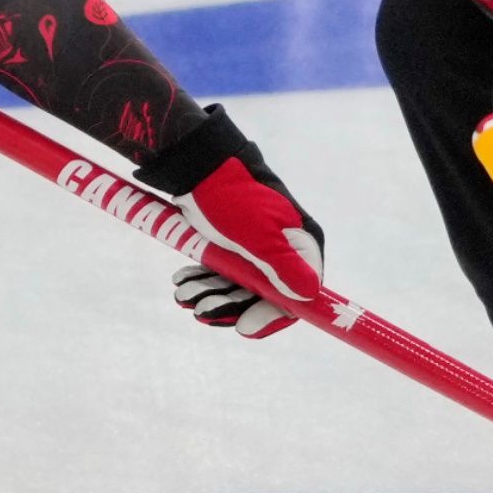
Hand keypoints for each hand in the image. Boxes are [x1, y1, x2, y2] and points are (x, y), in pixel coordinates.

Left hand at [137, 104, 326, 339]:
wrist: (198, 166)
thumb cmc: (233, 200)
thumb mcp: (260, 236)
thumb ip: (285, 265)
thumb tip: (310, 295)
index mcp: (301, 247)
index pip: (298, 297)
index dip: (271, 316)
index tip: (243, 327)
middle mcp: (284, 250)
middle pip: (263, 295)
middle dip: (230, 305)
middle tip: (199, 310)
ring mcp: (257, 247)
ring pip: (237, 285)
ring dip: (210, 294)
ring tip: (184, 293)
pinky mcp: (233, 243)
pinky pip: (221, 271)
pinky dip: (203, 279)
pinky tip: (183, 280)